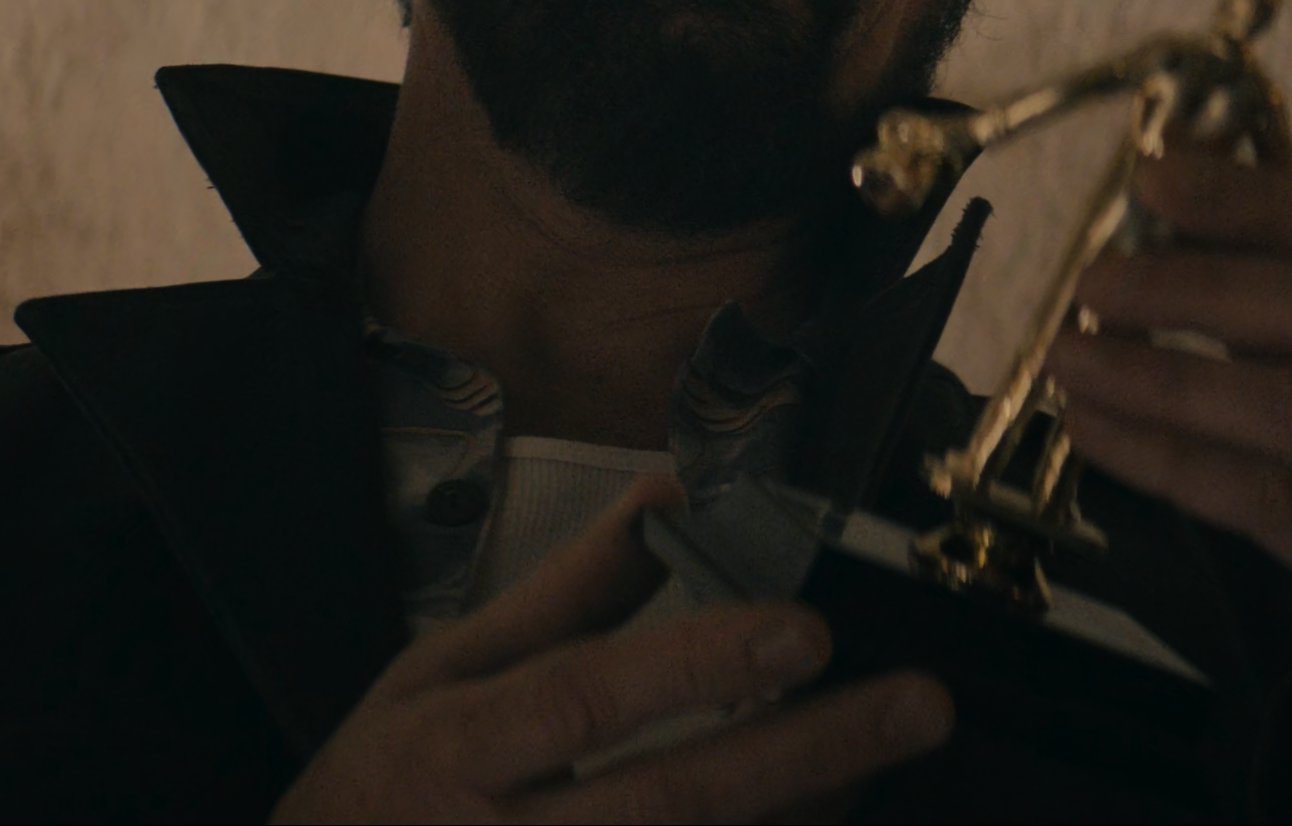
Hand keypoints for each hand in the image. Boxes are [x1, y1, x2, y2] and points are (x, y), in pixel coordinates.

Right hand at [274, 476, 954, 822]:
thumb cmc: (378, 797)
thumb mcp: (436, 677)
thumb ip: (563, 596)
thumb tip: (666, 499)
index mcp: (453, 755)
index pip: (581, 702)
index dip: (693, 668)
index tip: (800, 631)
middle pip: (668, 805)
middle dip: (802, 755)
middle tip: (913, 706)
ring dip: (799, 814)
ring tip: (886, 758)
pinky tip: (821, 810)